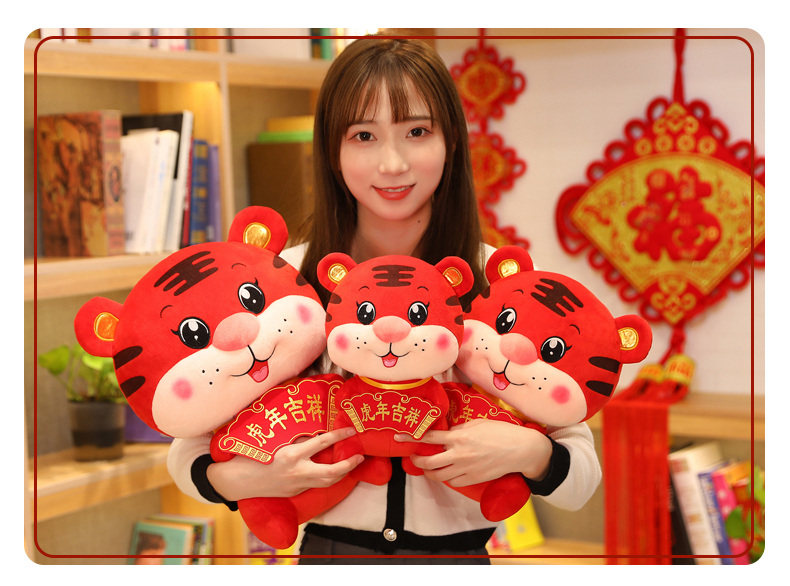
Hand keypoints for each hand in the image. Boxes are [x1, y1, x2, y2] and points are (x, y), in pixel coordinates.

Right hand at [207, 427, 363, 499]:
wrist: (237, 481)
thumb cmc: (253, 455)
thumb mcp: (275, 441)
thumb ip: (296, 438)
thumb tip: (314, 430)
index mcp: (291, 454)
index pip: (322, 442)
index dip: (339, 435)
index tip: (351, 429)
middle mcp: (297, 472)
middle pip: (332, 471)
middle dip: (349, 464)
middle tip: (360, 455)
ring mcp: (296, 485)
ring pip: (327, 482)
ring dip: (343, 473)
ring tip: (352, 464)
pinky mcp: (294, 492)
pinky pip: (316, 485)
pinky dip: (327, 478)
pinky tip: (334, 472)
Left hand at [396, 419, 551, 486]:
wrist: (521, 450)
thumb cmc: (501, 432)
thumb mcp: (478, 423)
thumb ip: (460, 429)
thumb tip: (447, 432)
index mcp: (459, 437)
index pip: (429, 437)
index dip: (411, 437)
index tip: (399, 437)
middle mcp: (460, 454)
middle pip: (429, 461)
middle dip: (417, 459)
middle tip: (414, 456)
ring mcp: (467, 469)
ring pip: (439, 475)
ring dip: (430, 471)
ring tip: (427, 467)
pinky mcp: (474, 479)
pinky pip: (453, 482)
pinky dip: (447, 478)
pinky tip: (446, 473)